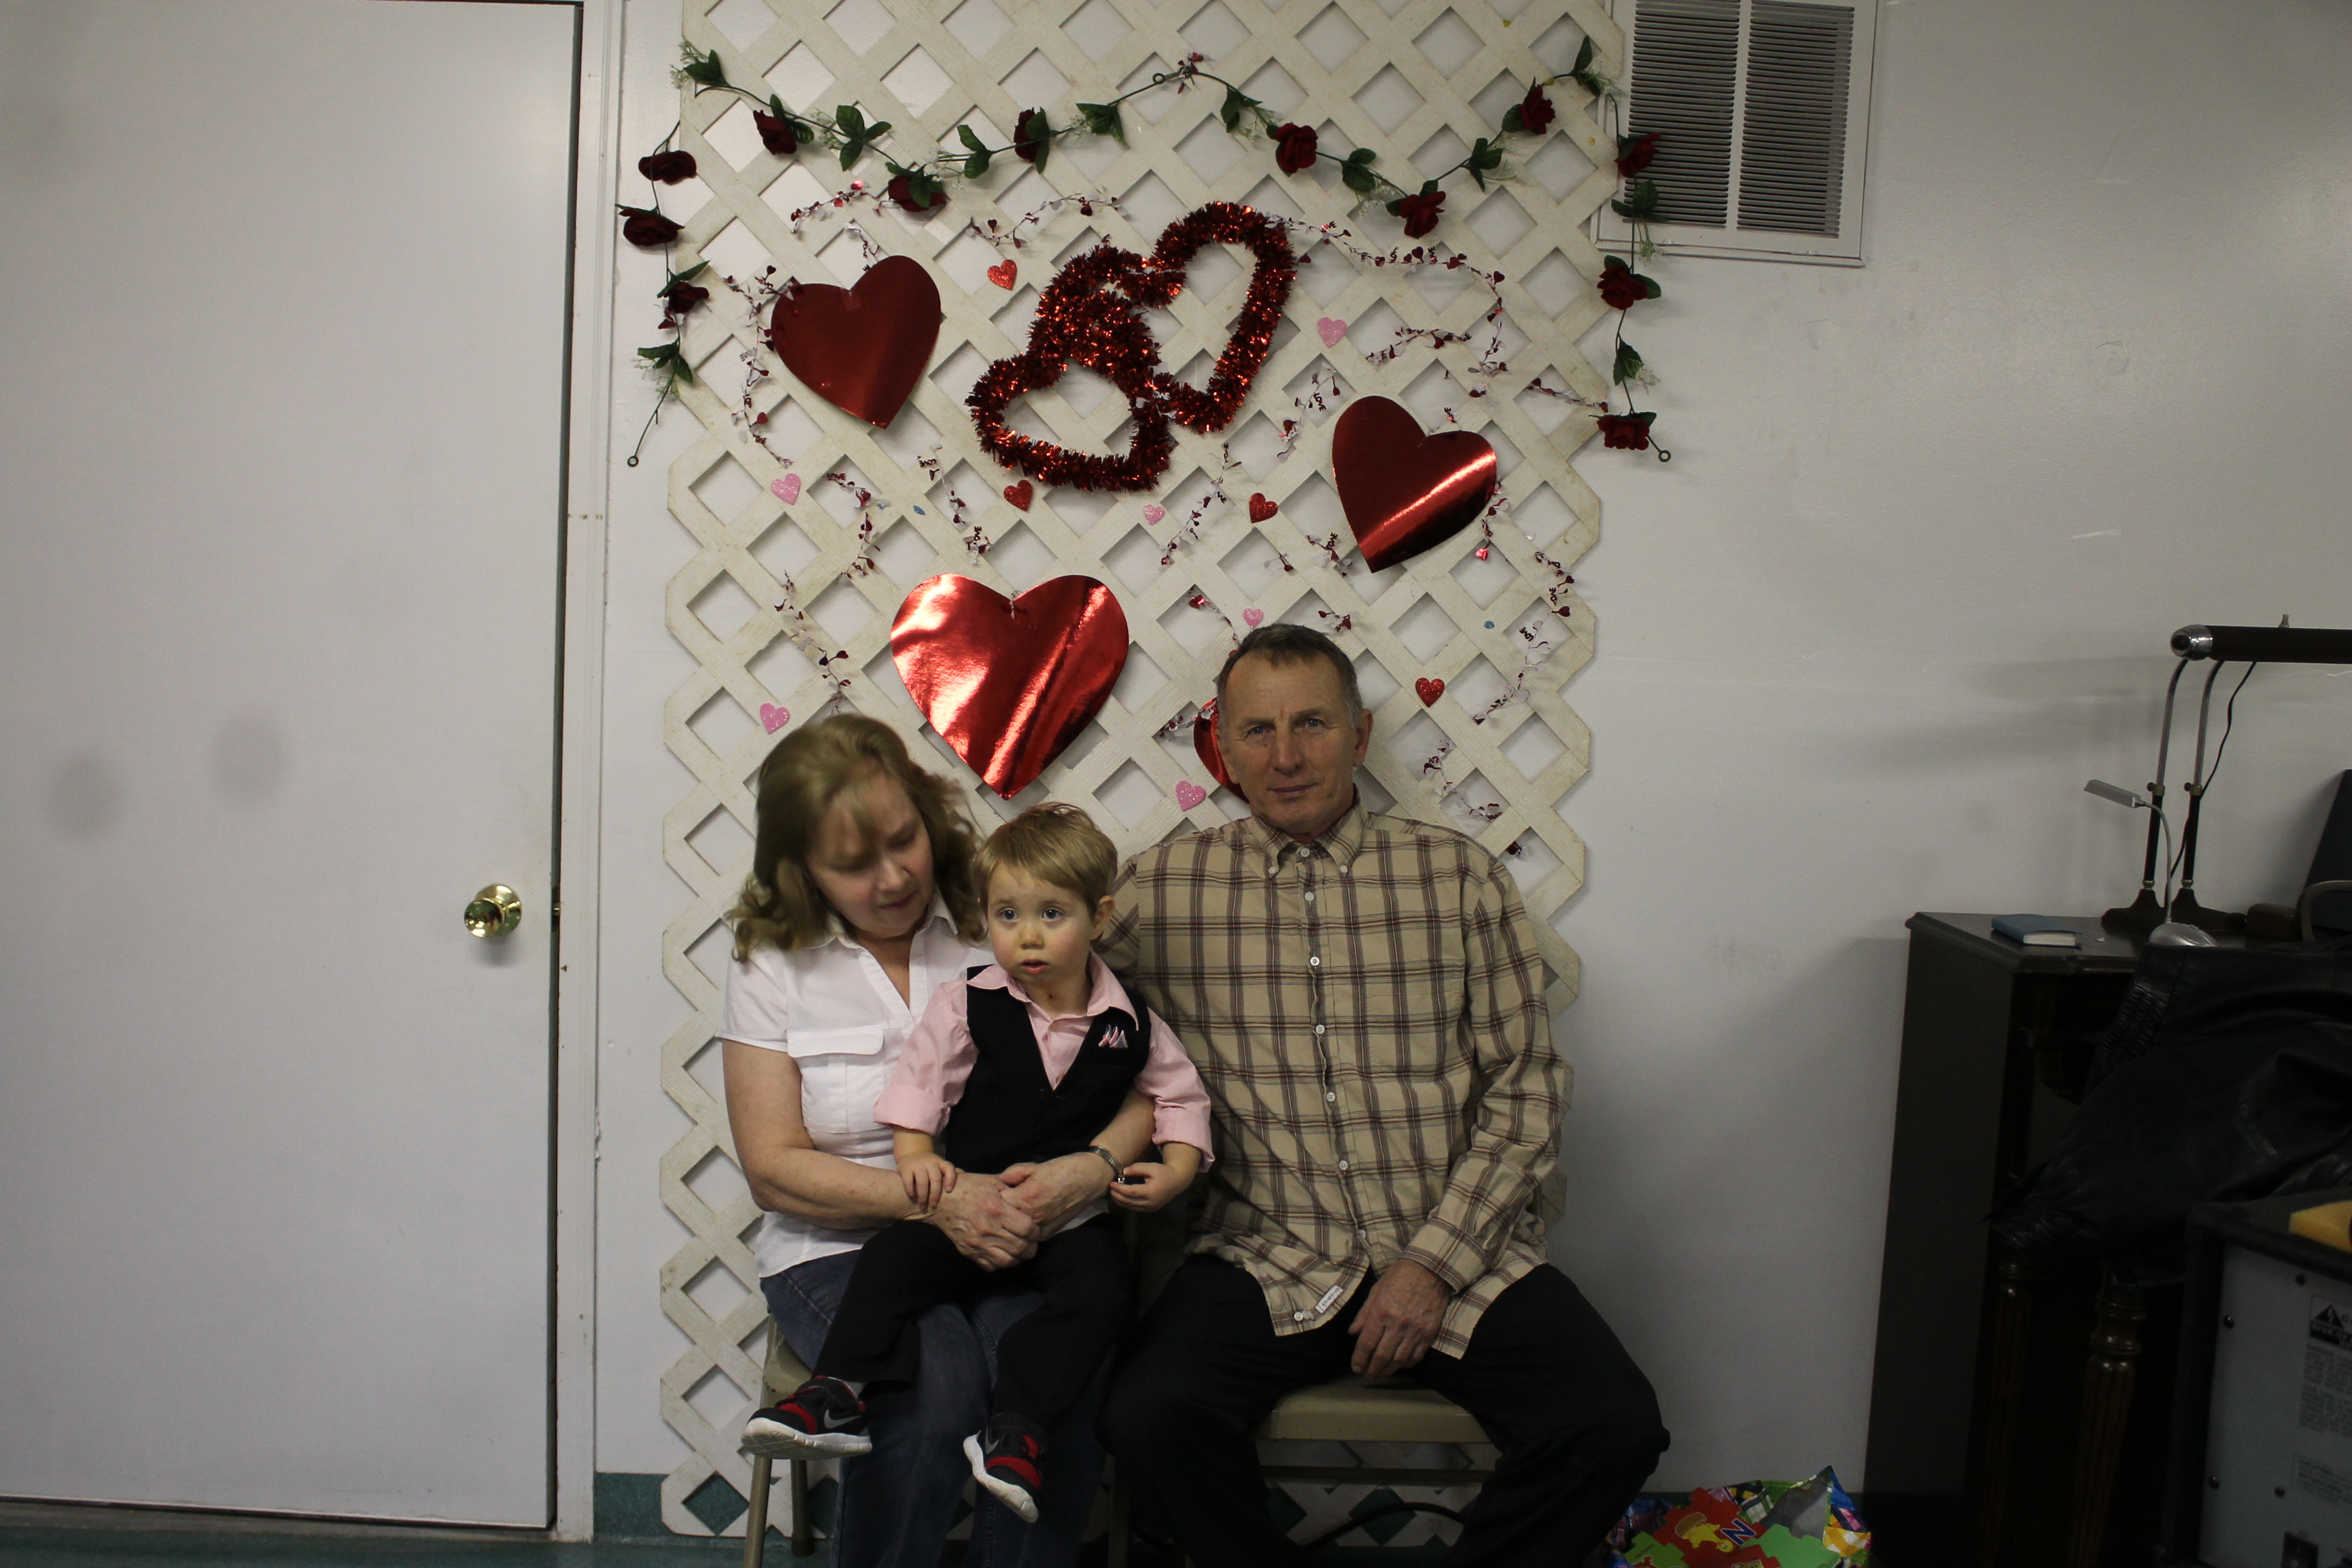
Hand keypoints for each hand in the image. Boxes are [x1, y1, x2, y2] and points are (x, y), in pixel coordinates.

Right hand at [898, 1152, 957, 1208]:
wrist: (912, 1154)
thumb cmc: (930, 1165)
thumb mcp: (940, 1166)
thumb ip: (951, 1172)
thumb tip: (967, 1179)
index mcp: (941, 1163)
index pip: (949, 1168)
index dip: (951, 1179)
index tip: (949, 1190)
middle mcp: (930, 1163)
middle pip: (936, 1179)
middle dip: (935, 1195)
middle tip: (933, 1205)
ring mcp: (918, 1165)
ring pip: (922, 1182)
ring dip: (923, 1196)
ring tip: (923, 1206)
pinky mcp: (906, 1168)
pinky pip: (908, 1182)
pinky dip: (911, 1192)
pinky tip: (913, 1198)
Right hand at [923, 1173, 1039, 1269]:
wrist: (940, 1201)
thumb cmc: (968, 1187)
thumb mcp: (992, 1181)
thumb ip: (1011, 1190)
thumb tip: (1028, 1197)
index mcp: (996, 1209)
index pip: (1026, 1229)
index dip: (1035, 1231)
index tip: (1034, 1229)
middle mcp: (988, 1229)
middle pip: (1020, 1247)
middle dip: (1030, 1247)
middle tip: (1031, 1242)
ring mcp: (977, 1243)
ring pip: (1007, 1261)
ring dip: (1017, 1258)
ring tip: (1018, 1250)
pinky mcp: (969, 1252)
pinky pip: (990, 1266)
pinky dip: (1000, 1263)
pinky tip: (1002, 1253)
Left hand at [1001, 1153, 1112, 1235]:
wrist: (1090, 1180)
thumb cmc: (1063, 1169)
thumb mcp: (1035, 1166)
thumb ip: (1014, 1173)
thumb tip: (999, 1181)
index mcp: (1026, 1198)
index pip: (997, 1204)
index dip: (994, 1197)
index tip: (994, 1192)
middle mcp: (1032, 1217)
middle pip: (1004, 1220)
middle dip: (1000, 1212)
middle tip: (1000, 1203)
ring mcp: (1040, 1228)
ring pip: (1015, 1231)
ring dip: (1011, 1222)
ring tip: (1012, 1211)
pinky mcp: (1048, 1234)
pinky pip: (1028, 1235)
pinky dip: (1023, 1228)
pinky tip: (1024, 1218)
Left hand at [1108, 1160, 1190, 1211]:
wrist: (1177, 1182)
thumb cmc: (1163, 1172)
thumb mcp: (1151, 1167)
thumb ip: (1137, 1168)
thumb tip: (1123, 1172)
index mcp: (1151, 1191)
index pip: (1131, 1192)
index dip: (1120, 1188)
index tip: (1111, 1183)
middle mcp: (1150, 1202)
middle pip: (1129, 1201)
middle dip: (1117, 1196)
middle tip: (1109, 1189)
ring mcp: (1151, 1207)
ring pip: (1131, 1207)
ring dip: (1120, 1201)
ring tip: (1112, 1193)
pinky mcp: (1150, 1209)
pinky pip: (1135, 1208)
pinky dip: (1126, 1204)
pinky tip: (1121, 1198)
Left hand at [1348, 1259, 1448, 1377]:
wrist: (1430, 1269)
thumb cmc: (1399, 1276)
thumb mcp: (1376, 1291)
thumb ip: (1364, 1314)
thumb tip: (1353, 1333)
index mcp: (1381, 1313)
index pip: (1367, 1343)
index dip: (1360, 1359)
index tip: (1356, 1367)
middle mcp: (1397, 1325)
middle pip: (1382, 1356)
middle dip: (1373, 1369)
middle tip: (1367, 1374)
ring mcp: (1415, 1330)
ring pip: (1399, 1359)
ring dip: (1388, 1370)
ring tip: (1381, 1373)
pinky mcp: (1429, 1332)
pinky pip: (1417, 1355)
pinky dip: (1407, 1363)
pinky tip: (1400, 1365)